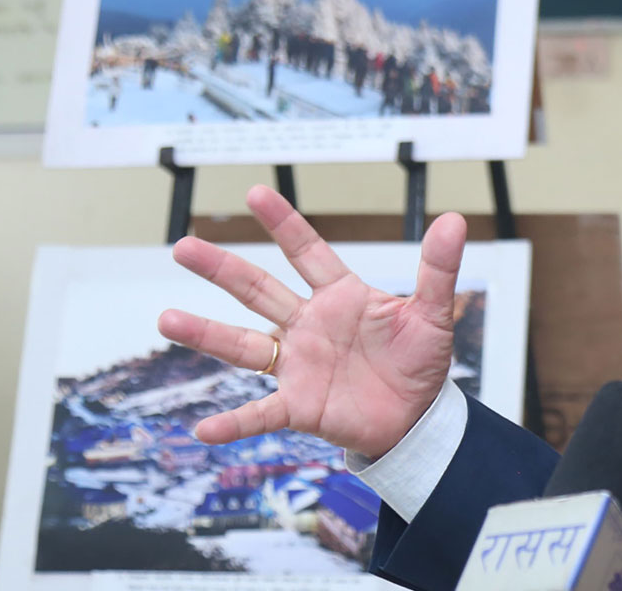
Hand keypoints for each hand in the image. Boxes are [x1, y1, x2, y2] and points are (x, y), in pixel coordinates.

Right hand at [157, 186, 466, 459]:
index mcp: (340, 297)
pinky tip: (202, 429)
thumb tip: (455, 220)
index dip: (283, 223)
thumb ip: (437, 268)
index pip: (307, 252)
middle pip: (259, 290)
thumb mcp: (433, 314)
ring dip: (206, 334)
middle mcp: (309, 326)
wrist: (418, 417)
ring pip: (245, 345)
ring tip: (166, 319)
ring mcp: (298, 366)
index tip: (255, 192)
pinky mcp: (299, 407)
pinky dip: (233, 423)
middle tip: (183, 246)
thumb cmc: (420, 361)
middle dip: (222, 269)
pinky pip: (260, 414)